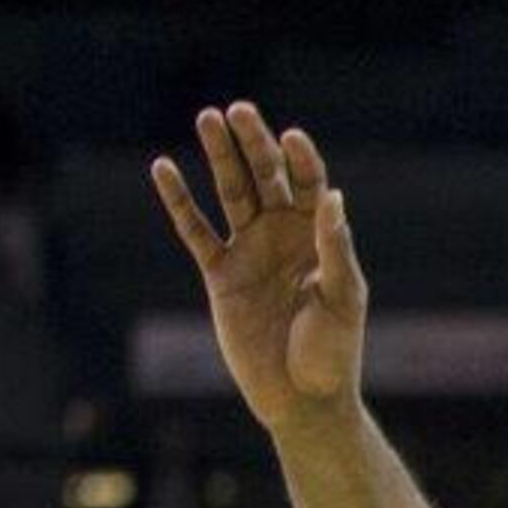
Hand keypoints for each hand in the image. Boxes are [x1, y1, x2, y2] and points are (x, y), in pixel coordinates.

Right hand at [150, 103, 365, 431]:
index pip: (309, 185)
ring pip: (230, 193)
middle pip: (266, 178)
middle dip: (253, 144)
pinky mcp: (220, 274)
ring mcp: (250, 252)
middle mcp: (284, 238)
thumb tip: (333, 198)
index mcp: (321, 239)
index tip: (290, 136)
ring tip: (207, 117)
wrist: (302, 398)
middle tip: (238, 110)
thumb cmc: (334, 351)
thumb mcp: (343, 297)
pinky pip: (194, 230)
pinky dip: (179, 201)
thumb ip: (336, 248)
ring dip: (218, 157)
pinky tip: (163, 168)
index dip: (300, 159)